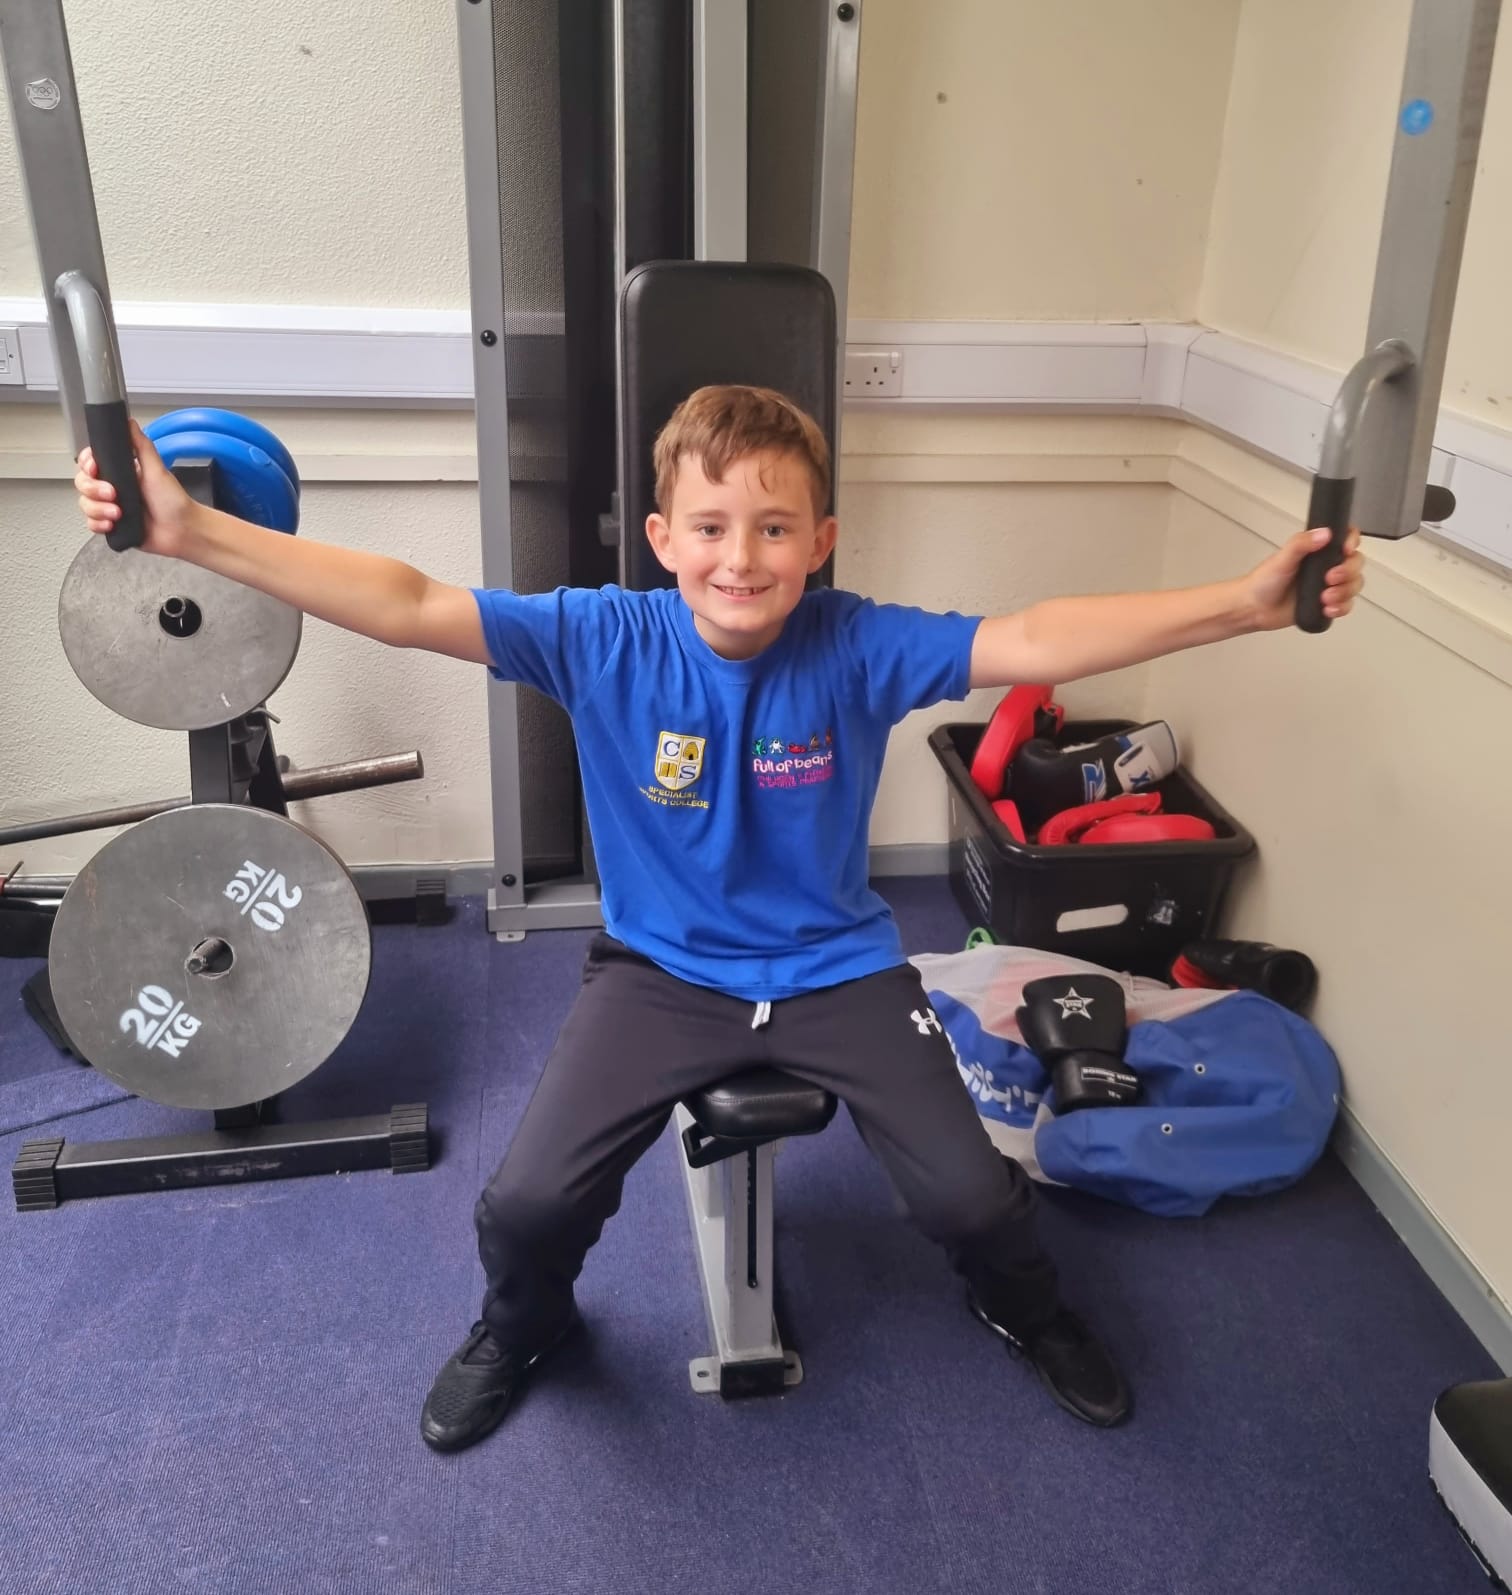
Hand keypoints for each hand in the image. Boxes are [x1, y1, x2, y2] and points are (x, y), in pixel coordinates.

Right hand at [74, 420, 194, 557]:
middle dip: (93, 489)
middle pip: (83, 482)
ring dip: (97, 509)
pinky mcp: (112, 526)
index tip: (94, 467)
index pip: (90, 462)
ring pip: (85, 504)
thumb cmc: (174, 502)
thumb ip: (141, 446)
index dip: (87, 464)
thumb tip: (129, 421)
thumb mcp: (157, 469)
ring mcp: (111, 507)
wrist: (183, 531)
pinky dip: (98, 524)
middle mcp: (113, 488)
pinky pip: (91, 523)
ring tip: (118, 513)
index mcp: (121, 472)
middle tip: (112, 494)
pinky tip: (112, 524)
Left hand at [1242, 525, 1364, 631]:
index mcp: (1317, 549)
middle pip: (1355, 563)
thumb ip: (1301, 544)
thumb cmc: (1262, 582)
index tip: (1346, 550)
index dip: (1352, 541)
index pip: (1345, 538)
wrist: (1253, 609)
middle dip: (1348, 572)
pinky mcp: (1326, 603)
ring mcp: (1328, 585)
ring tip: (1325, 598)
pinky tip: (1328, 609)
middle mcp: (1326, 565)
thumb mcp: (1281, 559)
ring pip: (1354, 584)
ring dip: (1345, 592)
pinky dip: (1342, 607)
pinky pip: (1346, 604)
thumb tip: (1323, 533)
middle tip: (1330, 579)